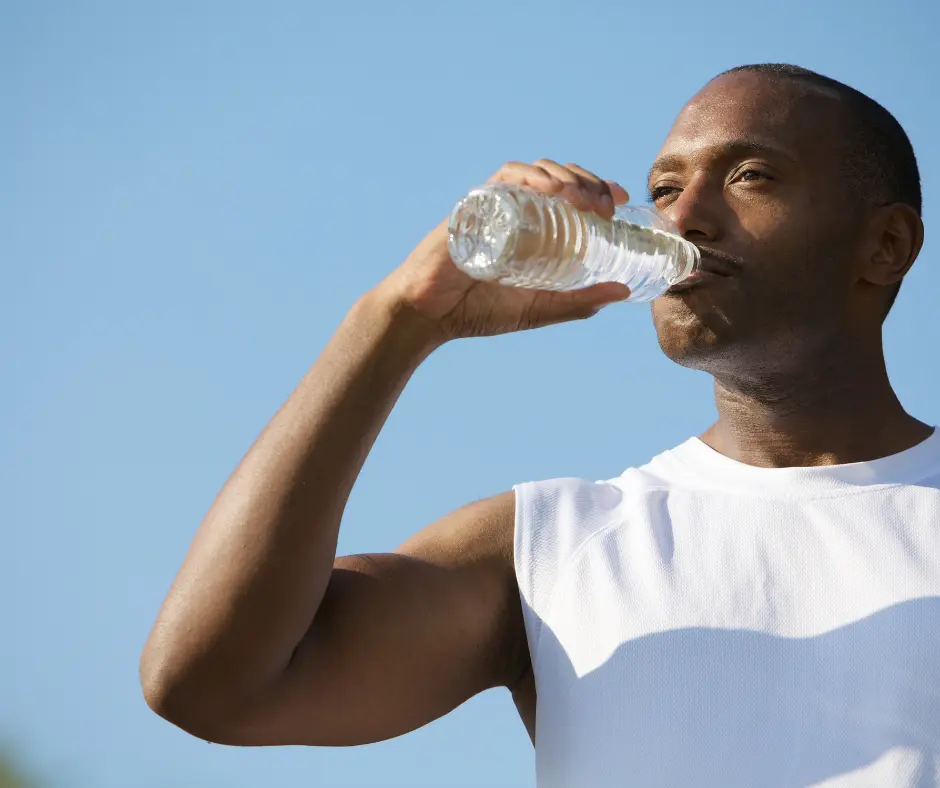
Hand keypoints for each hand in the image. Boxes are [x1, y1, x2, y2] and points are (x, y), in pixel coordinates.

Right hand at [375, 159, 630, 342]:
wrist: (429, 316)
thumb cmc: (478, 311)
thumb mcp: (539, 308)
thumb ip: (578, 302)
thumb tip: (623, 293)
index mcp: (532, 227)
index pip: (571, 194)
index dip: (599, 188)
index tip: (621, 200)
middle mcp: (515, 209)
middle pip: (558, 175)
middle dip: (588, 181)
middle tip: (606, 206)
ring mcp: (493, 204)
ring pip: (535, 170)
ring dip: (564, 176)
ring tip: (583, 199)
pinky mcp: (474, 205)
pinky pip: (504, 178)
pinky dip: (530, 177)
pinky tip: (550, 189)